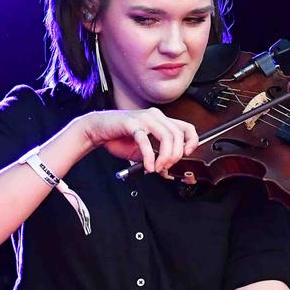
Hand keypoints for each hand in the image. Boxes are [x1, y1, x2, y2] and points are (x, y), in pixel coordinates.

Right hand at [76, 108, 198, 179]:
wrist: (97, 129)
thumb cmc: (119, 138)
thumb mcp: (143, 151)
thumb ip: (156, 158)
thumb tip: (168, 172)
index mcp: (161, 120)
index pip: (187, 128)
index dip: (192, 142)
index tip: (186, 154)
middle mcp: (155, 116)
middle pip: (178, 135)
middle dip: (175, 155)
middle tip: (165, 167)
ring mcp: (144, 118)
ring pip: (167, 137)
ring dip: (165, 156)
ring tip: (157, 167)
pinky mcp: (131, 123)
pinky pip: (145, 141)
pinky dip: (149, 156)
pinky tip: (148, 166)